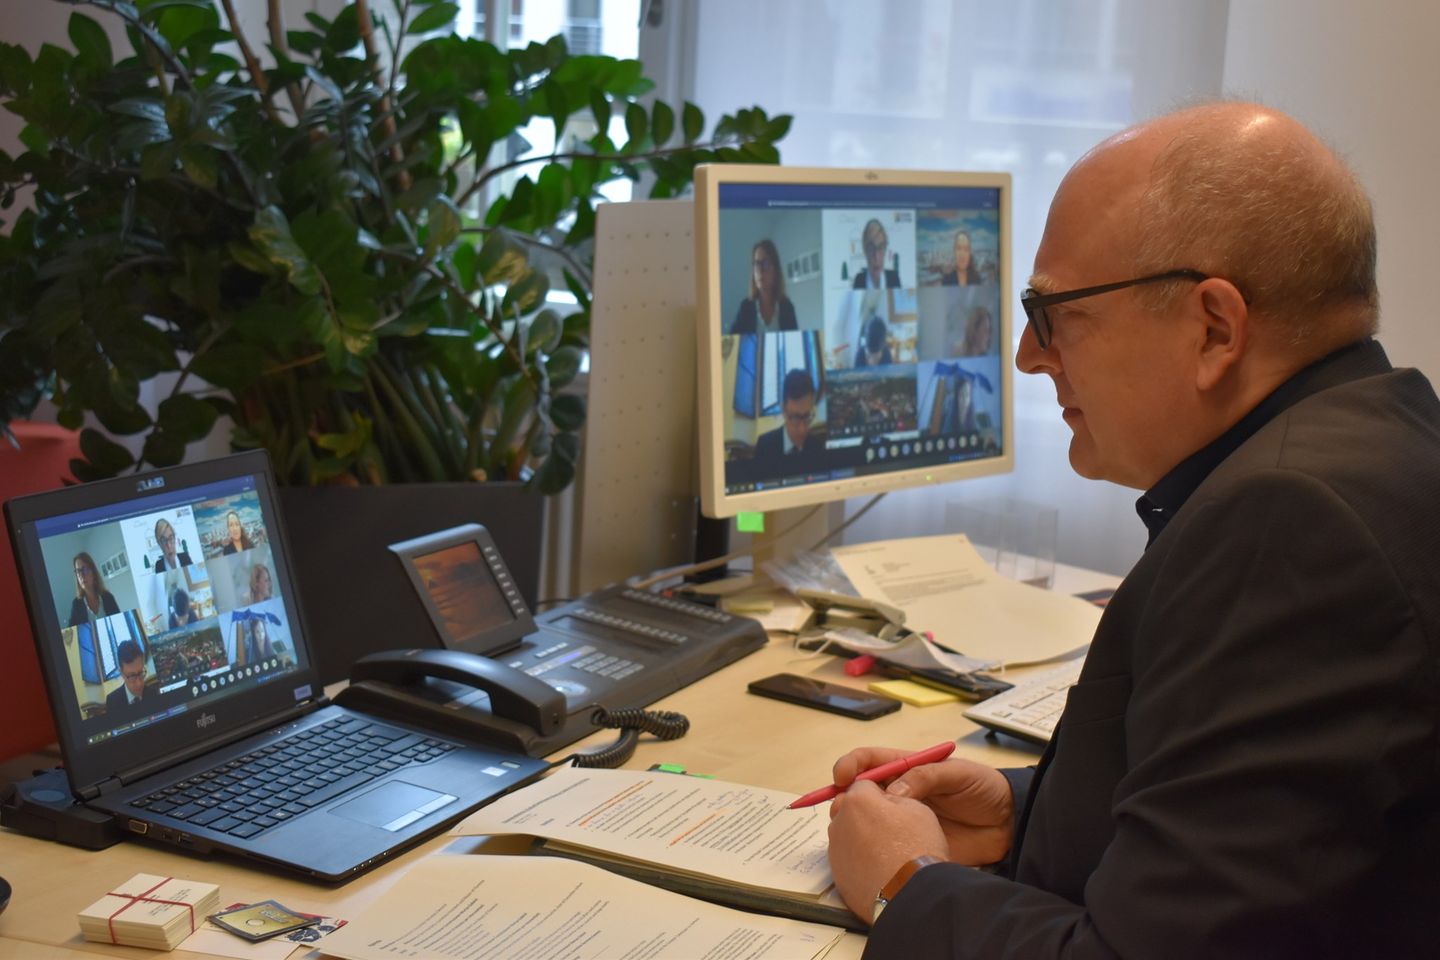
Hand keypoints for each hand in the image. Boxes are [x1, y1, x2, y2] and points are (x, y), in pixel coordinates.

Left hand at [827, 779, 947, 920]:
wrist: (912, 895)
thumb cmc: (918, 847)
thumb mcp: (917, 809)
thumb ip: (895, 797)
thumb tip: (884, 800)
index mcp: (858, 800)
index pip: (863, 785)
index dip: (879, 794)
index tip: (892, 806)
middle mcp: (839, 822)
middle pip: (848, 809)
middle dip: (863, 814)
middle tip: (888, 829)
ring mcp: (835, 851)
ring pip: (846, 835)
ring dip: (860, 838)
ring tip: (887, 854)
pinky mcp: (837, 876)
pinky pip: (847, 860)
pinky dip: (859, 861)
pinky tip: (879, 870)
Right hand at [832, 747, 1013, 866]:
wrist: (1008, 825)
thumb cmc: (984, 789)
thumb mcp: (958, 773)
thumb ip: (927, 776)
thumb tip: (895, 790)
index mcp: (908, 768)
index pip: (870, 761)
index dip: (851, 765)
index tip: (842, 777)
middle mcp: (899, 791)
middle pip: (860, 791)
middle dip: (844, 796)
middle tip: (842, 808)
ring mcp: (902, 818)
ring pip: (866, 818)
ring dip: (853, 821)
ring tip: (851, 829)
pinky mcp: (909, 842)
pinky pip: (882, 842)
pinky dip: (869, 845)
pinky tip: (866, 849)